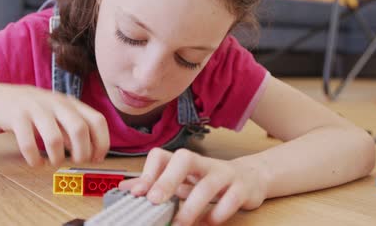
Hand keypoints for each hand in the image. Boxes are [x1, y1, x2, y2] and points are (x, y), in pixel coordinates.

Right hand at [0, 84, 108, 166]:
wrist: (1, 98)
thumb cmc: (36, 110)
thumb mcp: (59, 114)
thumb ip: (75, 131)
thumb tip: (92, 152)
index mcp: (71, 103)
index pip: (97, 120)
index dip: (102, 142)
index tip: (97, 158)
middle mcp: (57, 104)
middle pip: (80, 129)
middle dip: (82, 152)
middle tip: (76, 162)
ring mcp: (37, 109)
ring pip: (54, 139)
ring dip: (57, 158)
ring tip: (54, 162)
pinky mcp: (18, 117)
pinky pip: (28, 144)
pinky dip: (34, 159)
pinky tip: (36, 162)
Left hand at [118, 148, 267, 225]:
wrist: (250, 178)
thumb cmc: (209, 179)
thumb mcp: (182, 180)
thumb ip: (156, 183)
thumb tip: (125, 188)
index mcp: (185, 161)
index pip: (161, 156)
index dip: (148, 173)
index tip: (137, 194)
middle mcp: (204, 163)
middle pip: (184, 159)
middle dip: (167, 180)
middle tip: (155, 201)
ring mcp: (225, 174)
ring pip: (208, 184)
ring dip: (192, 207)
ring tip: (180, 224)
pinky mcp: (243, 189)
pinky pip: (230, 200)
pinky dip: (217, 214)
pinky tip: (207, 223)